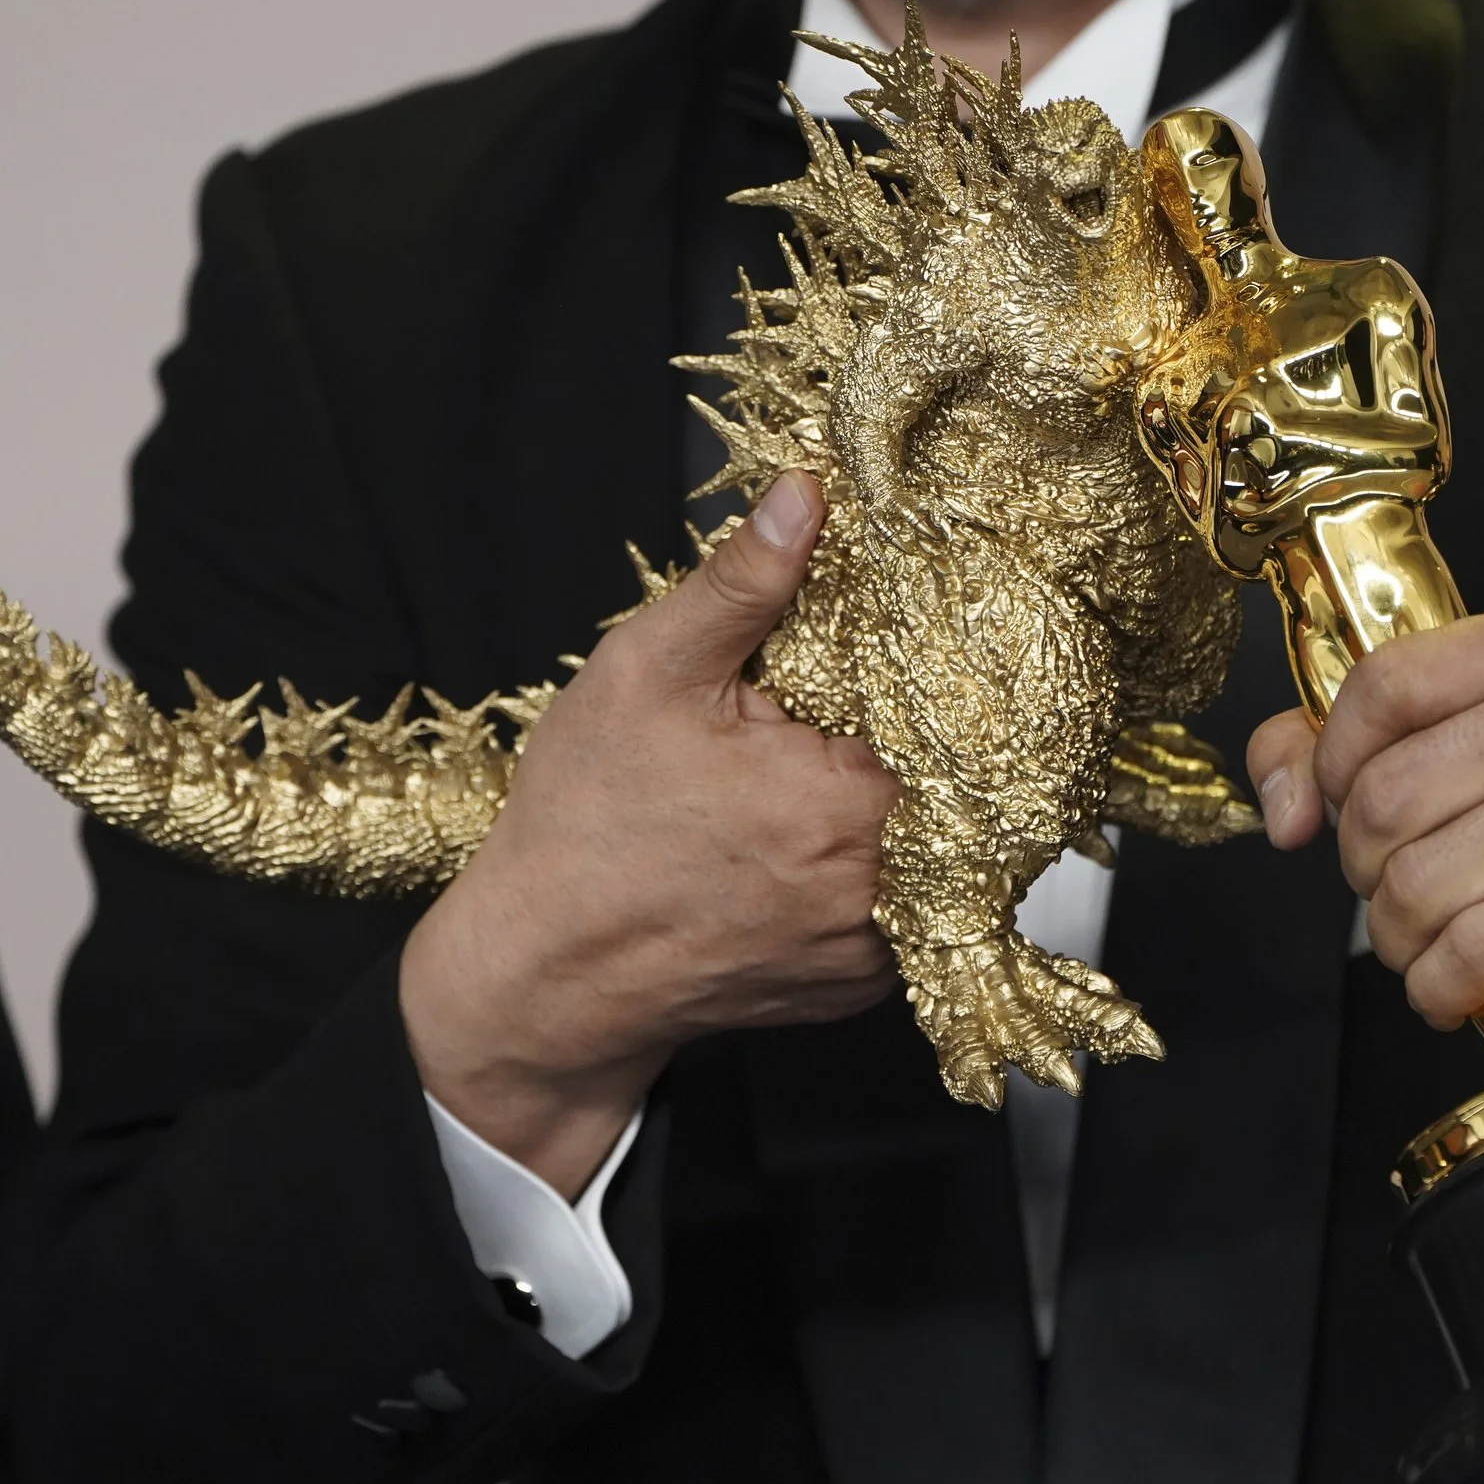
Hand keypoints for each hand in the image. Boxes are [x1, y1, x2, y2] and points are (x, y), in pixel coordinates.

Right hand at [401, 472, 898, 1195]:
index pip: (942, 710)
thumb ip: (743, 583)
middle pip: (937, 780)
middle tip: (806, 727)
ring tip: (787, 794)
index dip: (906, 675)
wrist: (541, 971)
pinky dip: (861, 875)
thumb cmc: (585, 824)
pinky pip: (895, 911)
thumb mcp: (650, 673)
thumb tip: (806, 495)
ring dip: (878, 813)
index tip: (859, 667)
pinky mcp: (853, 989)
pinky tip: (791, 851)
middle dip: (885, 740)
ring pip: (921, 848)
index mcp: (850, 805)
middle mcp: (881, 891)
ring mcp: (871, 952)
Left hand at [1246, 597, 1483, 1042]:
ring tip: (1444, 931)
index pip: (1381, 684)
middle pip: (1384, 796)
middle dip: (1369, 864)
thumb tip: (1284, 813)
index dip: (1334, 758)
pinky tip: (1461, 981)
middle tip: (1416, 881)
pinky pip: (1460, 953)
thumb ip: (1338, 749)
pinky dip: (1438, 985)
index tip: (1343, 798)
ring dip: (1401, 933)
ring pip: (1411, 884)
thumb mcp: (1456, 746)